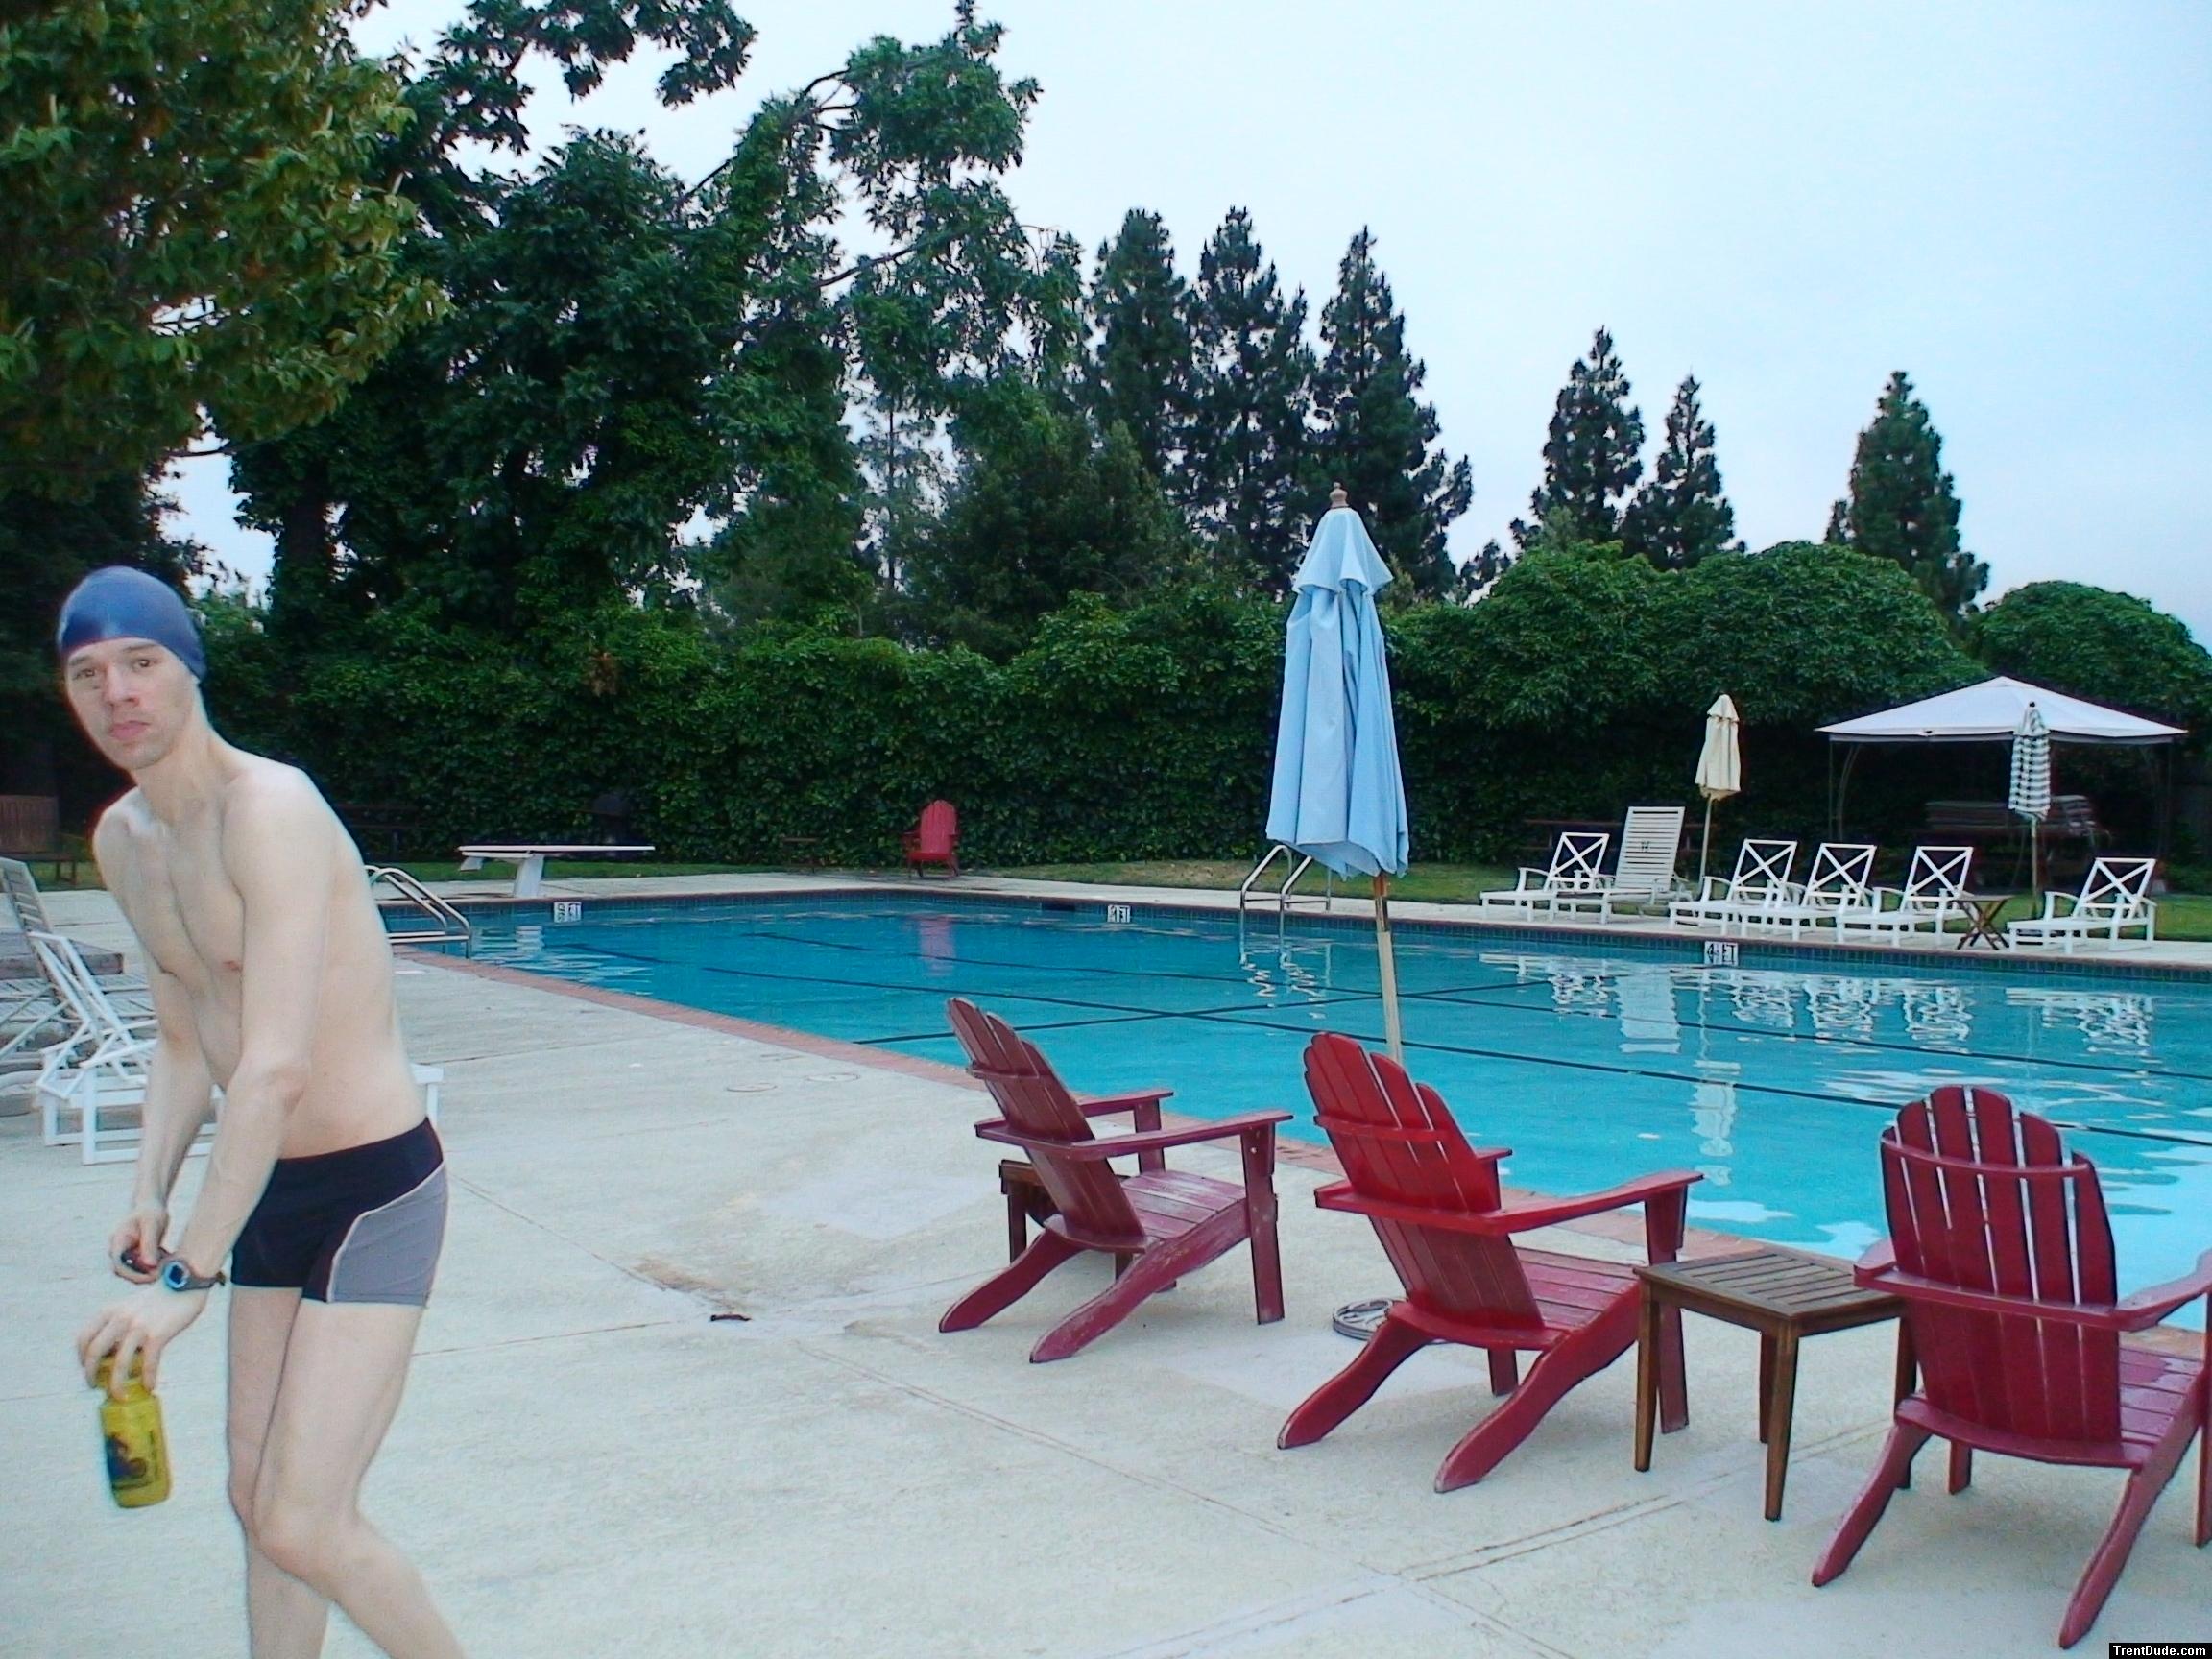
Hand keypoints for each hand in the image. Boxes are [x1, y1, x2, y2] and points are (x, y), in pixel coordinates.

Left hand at [77, 1282, 206, 1394]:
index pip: (84, 1338)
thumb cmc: (160, 1297)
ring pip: (119, 1363)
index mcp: (110, 1311)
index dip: (82, 1357)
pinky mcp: (157, 1335)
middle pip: (95, 1352)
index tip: (87, 1368)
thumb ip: (118, 1325)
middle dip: (91, 1374)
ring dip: (116, 1384)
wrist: (185, 1282)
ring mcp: (138, 1327)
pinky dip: (148, 1378)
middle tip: (95, 1386)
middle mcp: (120, 1319)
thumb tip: (113, 1352)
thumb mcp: (130, 1306)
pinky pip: (148, 1363)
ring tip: (120, 1395)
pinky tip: (150, 1386)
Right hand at [108, 1205, 167, 1281]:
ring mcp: (126, 1254)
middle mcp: (119, 1250)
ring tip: (168, 1258)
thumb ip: (150, 1245)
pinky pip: (145, 1267)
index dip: (134, 1275)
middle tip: (166, 1270)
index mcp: (118, 1242)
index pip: (119, 1266)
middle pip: (127, 1272)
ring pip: (137, 1272)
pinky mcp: (136, 1256)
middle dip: (146, 1275)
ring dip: (153, 1270)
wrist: (151, 1205)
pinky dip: (156, 1265)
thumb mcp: (153, 1225)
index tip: (153, 1276)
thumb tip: (149, 1265)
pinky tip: (167, 1255)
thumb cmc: (151, 1211)